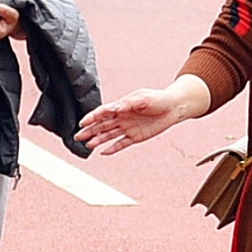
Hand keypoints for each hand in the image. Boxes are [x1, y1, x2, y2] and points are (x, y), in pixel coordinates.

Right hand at [76, 85, 192, 154]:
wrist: (173, 107)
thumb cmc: (158, 99)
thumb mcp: (143, 98)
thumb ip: (128, 103)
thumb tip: (114, 107)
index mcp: (122, 106)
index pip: (103, 112)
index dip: (92, 117)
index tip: (82, 122)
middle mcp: (122, 117)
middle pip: (102, 125)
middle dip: (89, 130)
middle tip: (77, 136)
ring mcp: (128, 128)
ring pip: (109, 135)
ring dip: (98, 140)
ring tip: (88, 146)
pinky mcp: (135, 137)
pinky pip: (121, 144)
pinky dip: (112, 149)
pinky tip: (103, 153)